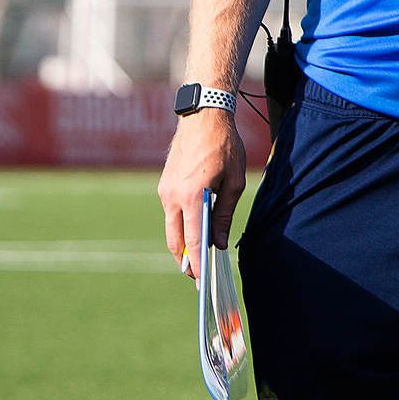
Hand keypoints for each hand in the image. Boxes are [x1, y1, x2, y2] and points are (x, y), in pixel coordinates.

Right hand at [156, 109, 246, 278]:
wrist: (202, 119)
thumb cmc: (225, 148)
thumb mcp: (234, 182)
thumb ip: (224, 214)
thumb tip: (219, 243)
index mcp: (191, 197)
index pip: (192, 239)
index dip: (197, 262)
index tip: (201, 280)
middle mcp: (172, 197)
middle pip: (175, 239)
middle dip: (185, 260)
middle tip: (196, 276)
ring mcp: (164, 192)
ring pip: (170, 228)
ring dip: (181, 244)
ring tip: (196, 258)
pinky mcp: (163, 186)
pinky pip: (170, 214)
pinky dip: (179, 226)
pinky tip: (192, 231)